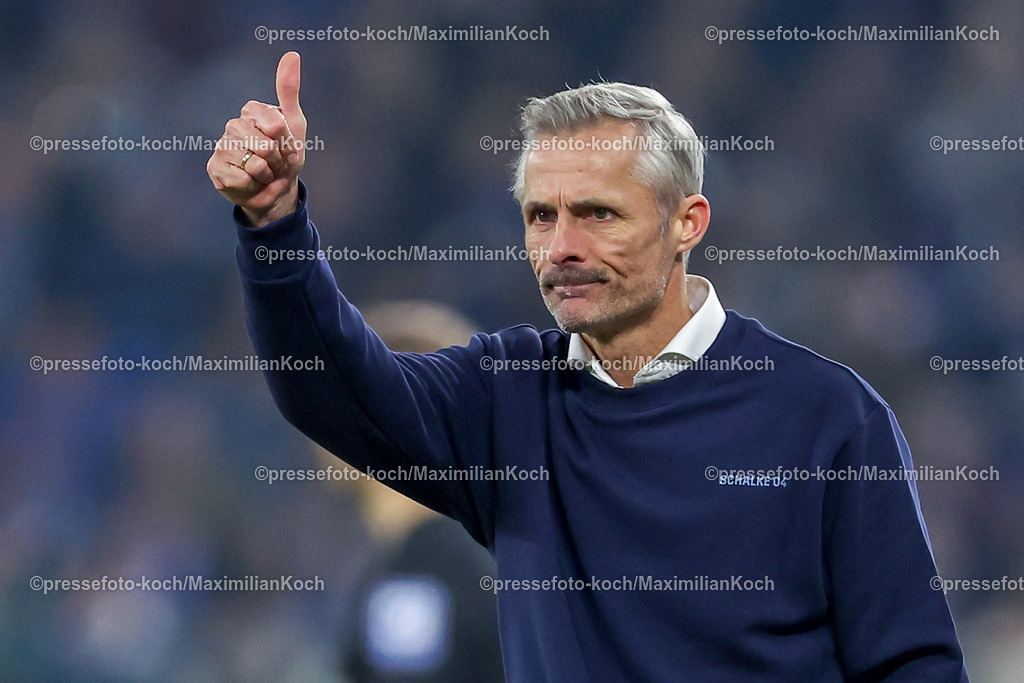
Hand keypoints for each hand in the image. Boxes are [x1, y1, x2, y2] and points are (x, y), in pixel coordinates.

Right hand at [207, 51, 306, 226]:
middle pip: (265, 146)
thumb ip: (289, 90)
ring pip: (254, 164)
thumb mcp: (295, 123)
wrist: (277, 190)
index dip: (286, 141)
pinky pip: (241, 178)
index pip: (275, 125)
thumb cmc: (287, 156)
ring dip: (267, 175)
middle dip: (277, 160)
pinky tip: (251, 183)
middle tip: (274, 163)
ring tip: (264, 173)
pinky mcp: (215, 169)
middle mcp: (233, 125)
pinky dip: (253, 186)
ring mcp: (221, 147)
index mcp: (251, 111)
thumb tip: (292, 54)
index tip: (284, 144)